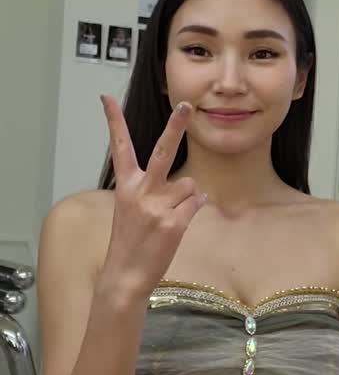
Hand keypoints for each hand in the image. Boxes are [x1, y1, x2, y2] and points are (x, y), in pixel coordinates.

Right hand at [99, 95, 205, 301]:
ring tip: (171, 217)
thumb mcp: (131, 210)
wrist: (126, 276)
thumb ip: (156, 191)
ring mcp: (158, 207)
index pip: (119, 147)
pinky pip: (197, 203)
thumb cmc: (130, 242)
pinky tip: (180, 223)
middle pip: (162, 151)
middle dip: (176, 126)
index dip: (113, 121)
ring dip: (187, 197)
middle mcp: (141, 192)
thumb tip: (193, 186)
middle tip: (187, 105)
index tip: (106, 98)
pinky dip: (194, 209)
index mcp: (126, 186)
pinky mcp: (174, 223)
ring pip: (190, 184)